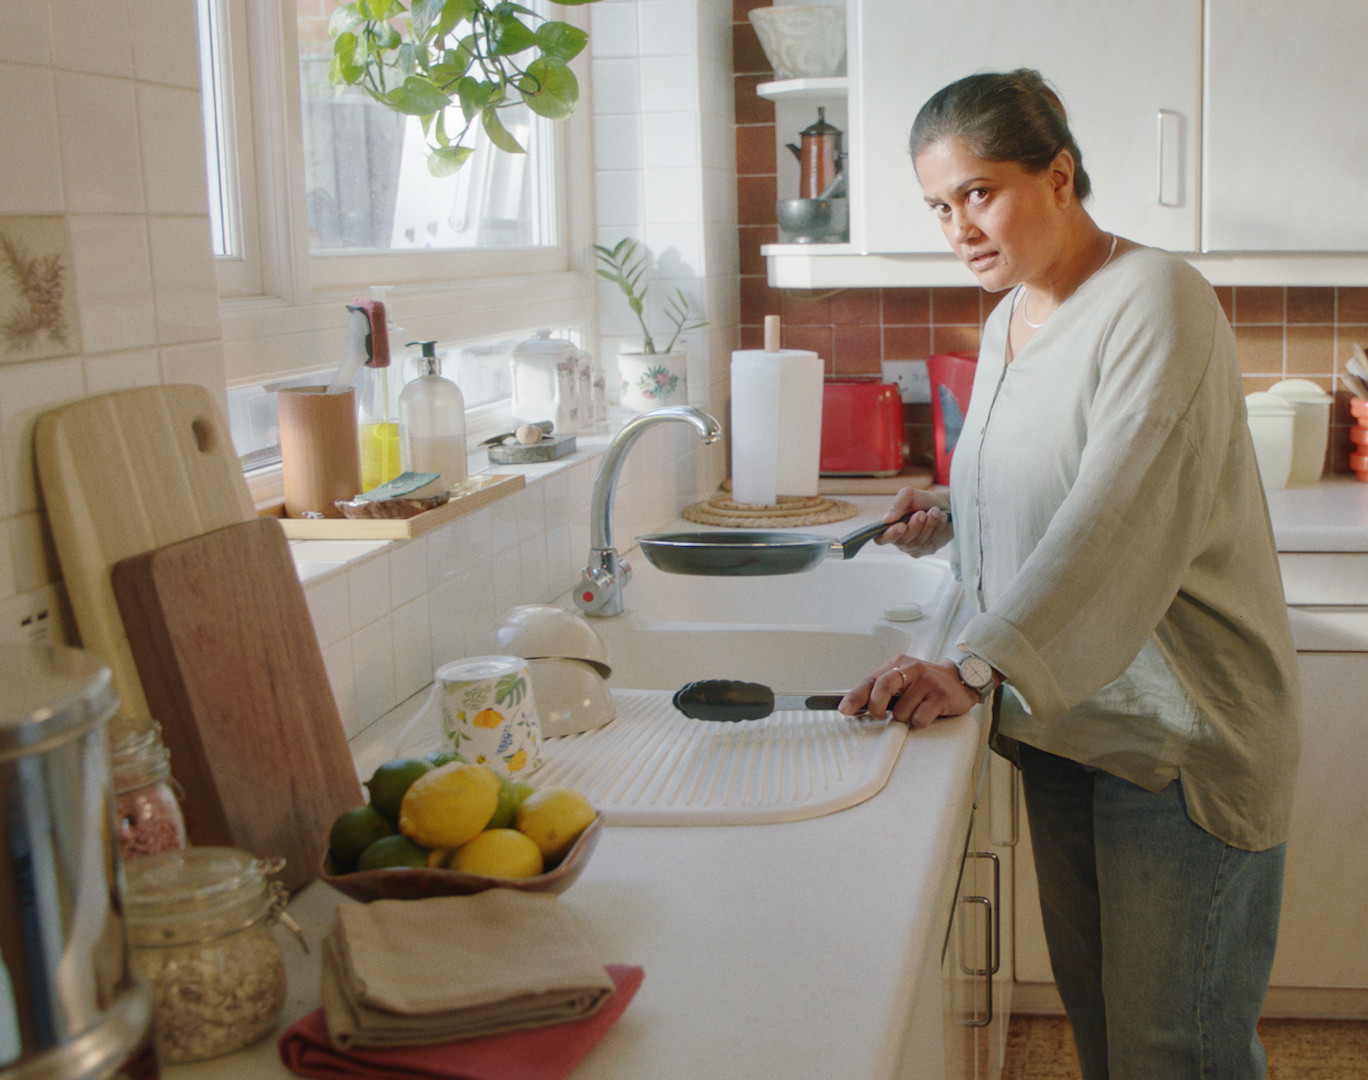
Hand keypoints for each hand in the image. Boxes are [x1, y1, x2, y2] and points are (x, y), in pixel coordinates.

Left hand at [837, 656, 977, 728]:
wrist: (960, 679)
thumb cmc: (926, 682)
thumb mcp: (902, 679)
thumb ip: (881, 689)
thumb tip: (856, 705)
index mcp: (897, 663)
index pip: (870, 680)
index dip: (856, 696)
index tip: (845, 709)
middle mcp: (911, 669)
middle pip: (882, 687)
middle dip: (876, 706)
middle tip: (880, 714)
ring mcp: (926, 682)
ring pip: (901, 711)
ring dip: (905, 716)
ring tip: (916, 708)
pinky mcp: (939, 696)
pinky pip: (919, 718)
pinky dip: (919, 721)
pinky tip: (927, 712)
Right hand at [873, 487, 952, 557]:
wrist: (943, 504)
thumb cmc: (922, 500)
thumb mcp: (909, 495)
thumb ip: (897, 504)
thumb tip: (886, 520)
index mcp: (890, 527)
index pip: (881, 539)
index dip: (890, 535)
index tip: (902, 526)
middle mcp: (900, 540)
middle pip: (903, 541)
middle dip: (914, 527)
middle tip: (922, 513)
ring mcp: (914, 547)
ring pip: (919, 542)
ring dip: (929, 525)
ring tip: (936, 510)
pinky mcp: (929, 549)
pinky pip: (932, 542)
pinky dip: (938, 528)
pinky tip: (942, 517)